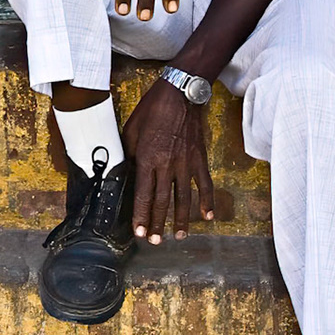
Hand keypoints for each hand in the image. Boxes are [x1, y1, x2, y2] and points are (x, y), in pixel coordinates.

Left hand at [126, 78, 214, 241]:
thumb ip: (129, 154)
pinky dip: (207, 201)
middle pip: (162, 201)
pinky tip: (208, 216)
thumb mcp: (131, 130)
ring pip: (184, 197)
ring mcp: (186, 163)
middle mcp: (168, 165)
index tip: (138, 232)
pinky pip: (205, 184)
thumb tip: (126, 172)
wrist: (180, 93)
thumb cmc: (152, 110)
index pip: (143, 194)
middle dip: (157, 223)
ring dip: (182, 219)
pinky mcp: (200, 158)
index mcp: (148, 158)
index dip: (140, 216)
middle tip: (155, 241)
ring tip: (179, 235)